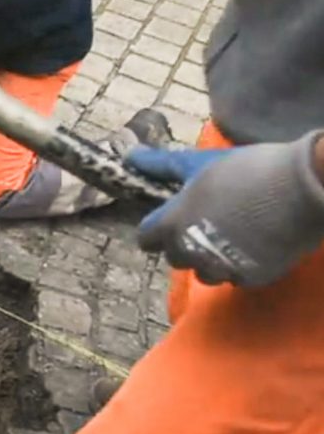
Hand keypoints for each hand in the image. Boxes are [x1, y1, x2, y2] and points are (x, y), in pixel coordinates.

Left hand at [127, 132, 323, 286]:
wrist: (303, 186)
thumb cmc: (246, 170)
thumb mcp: (200, 163)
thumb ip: (161, 165)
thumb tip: (129, 155)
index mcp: (172, 224)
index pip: (146, 238)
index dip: (157, 228)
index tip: (173, 218)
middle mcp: (190, 252)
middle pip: (174, 256)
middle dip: (185, 242)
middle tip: (209, 220)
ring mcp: (220, 268)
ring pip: (204, 272)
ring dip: (211, 258)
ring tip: (234, 232)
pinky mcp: (250, 278)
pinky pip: (235, 276)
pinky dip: (241, 263)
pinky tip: (255, 242)